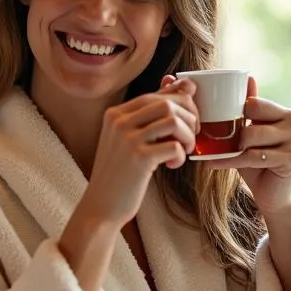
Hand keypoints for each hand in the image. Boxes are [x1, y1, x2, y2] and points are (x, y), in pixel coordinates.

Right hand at [80, 75, 199, 228]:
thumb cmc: (119, 173)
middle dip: (189, 118)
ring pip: (174, 120)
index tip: (186, 123)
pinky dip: (180, 156)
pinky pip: (174, 146)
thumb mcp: (128, 139)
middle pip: (168, 103)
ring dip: (188, 136)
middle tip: (189, 138)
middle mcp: (118, 122)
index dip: (180, 106)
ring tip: (183, 150)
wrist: (101, 206)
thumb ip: (151, 115)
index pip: (157, 95)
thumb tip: (185, 84)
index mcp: (114, 114)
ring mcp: (127, 139)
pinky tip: (171, 165)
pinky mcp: (138, 158)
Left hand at [207, 77, 290, 217]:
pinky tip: (213, 164)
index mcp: (284, 112)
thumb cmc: (256, 161)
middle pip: (251, 115)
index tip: (215, 121)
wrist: (271, 194)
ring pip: (250, 136)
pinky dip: (230, 160)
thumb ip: (246, 110)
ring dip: (230, 147)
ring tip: (218, 153)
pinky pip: (252, 156)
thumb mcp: (248, 133)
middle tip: (217, 141)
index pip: (253, 102)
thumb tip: (246, 78)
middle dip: (232, 130)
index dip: (233, 112)